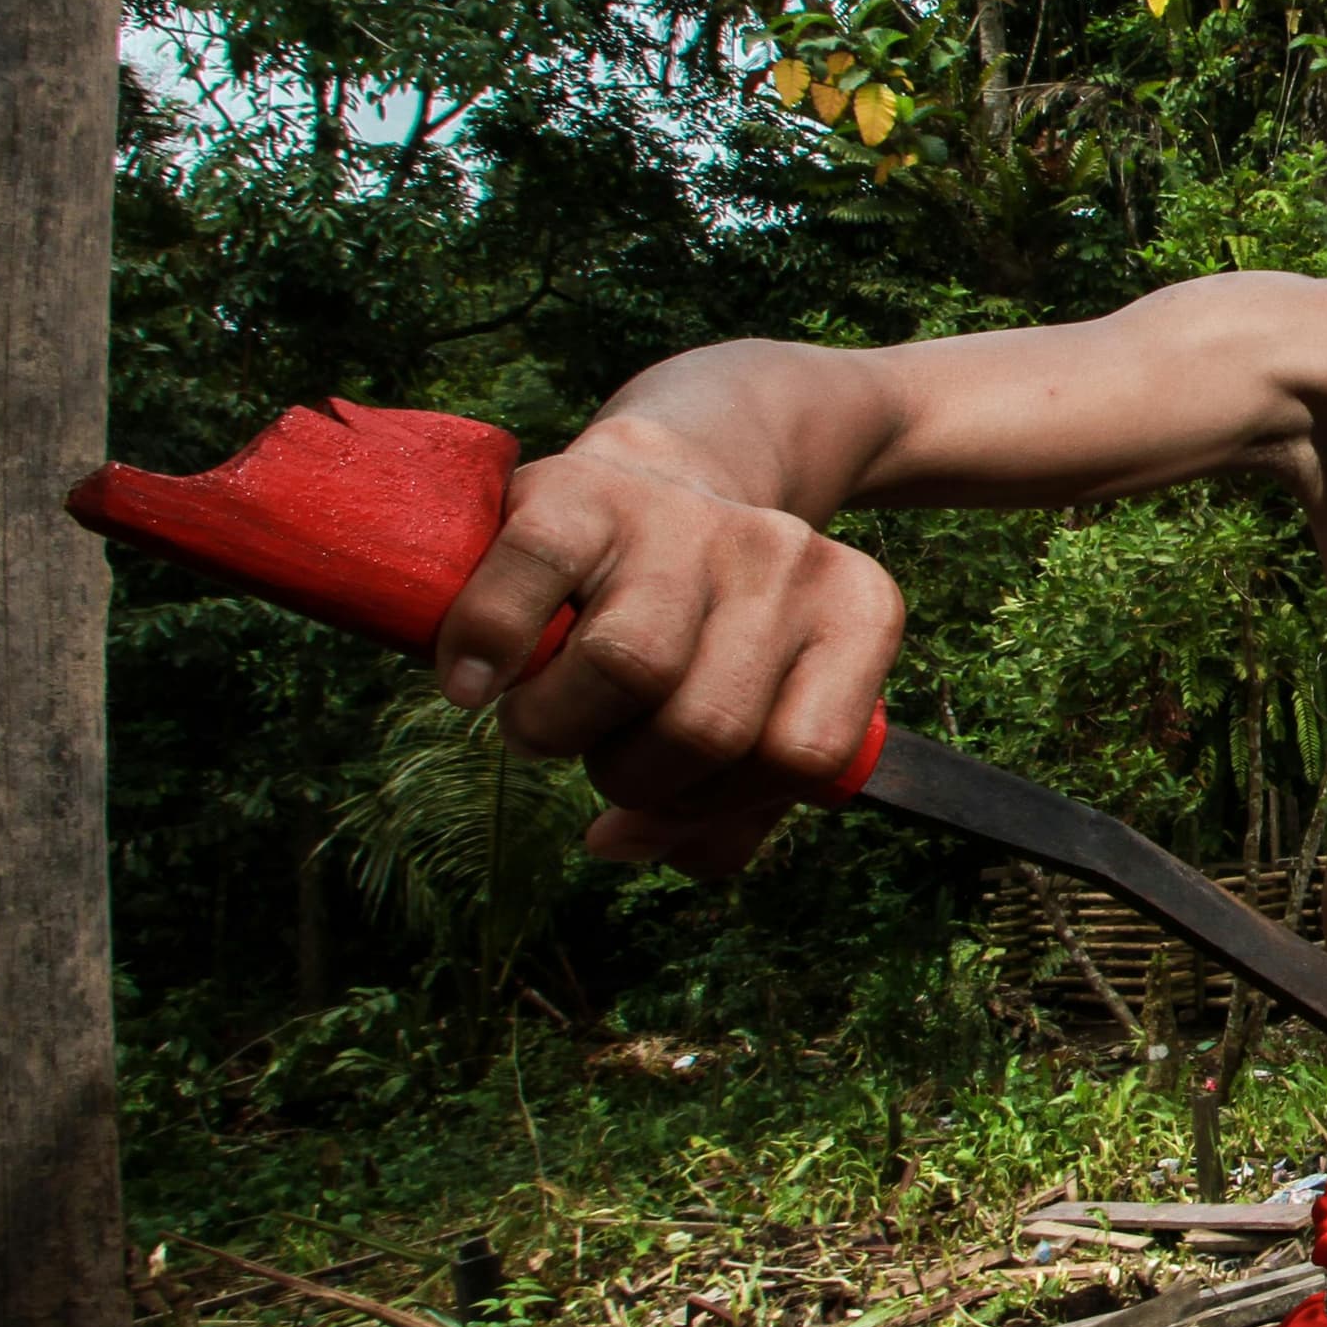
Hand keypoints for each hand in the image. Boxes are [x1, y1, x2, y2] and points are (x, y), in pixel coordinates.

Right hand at [428, 438, 902, 876]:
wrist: (653, 484)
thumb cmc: (701, 634)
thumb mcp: (755, 715)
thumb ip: (720, 817)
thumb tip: (622, 842)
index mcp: (853, 611)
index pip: (802, 755)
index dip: (721, 803)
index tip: (672, 794)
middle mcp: (786, 555)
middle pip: (709, 726)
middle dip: (634, 776)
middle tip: (604, 747)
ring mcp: (687, 519)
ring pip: (629, 665)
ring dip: (558, 728)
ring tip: (545, 714)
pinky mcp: (584, 494)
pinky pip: (530, 585)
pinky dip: (487, 653)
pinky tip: (473, 683)